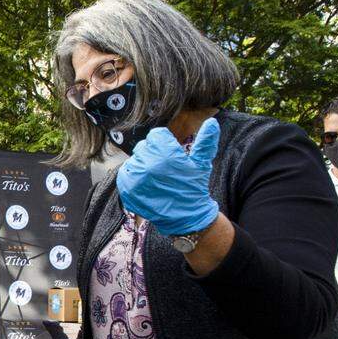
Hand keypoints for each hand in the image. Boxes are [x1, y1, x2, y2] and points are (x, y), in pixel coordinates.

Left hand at [116, 117, 220, 235]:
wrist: (185, 216)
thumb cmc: (193, 187)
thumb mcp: (202, 164)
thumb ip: (206, 141)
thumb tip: (212, 122)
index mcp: (165, 155)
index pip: (156, 135)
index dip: (164, 143)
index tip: (170, 154)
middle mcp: (147, 164)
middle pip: (144, 146)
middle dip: (153, 153)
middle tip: (164, 168)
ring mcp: (135, 177)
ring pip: (134, 159)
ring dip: (143, 165)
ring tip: (156, 177)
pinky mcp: (126, 189)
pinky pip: (125, 173)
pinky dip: (133, 176)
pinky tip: (146, 183)